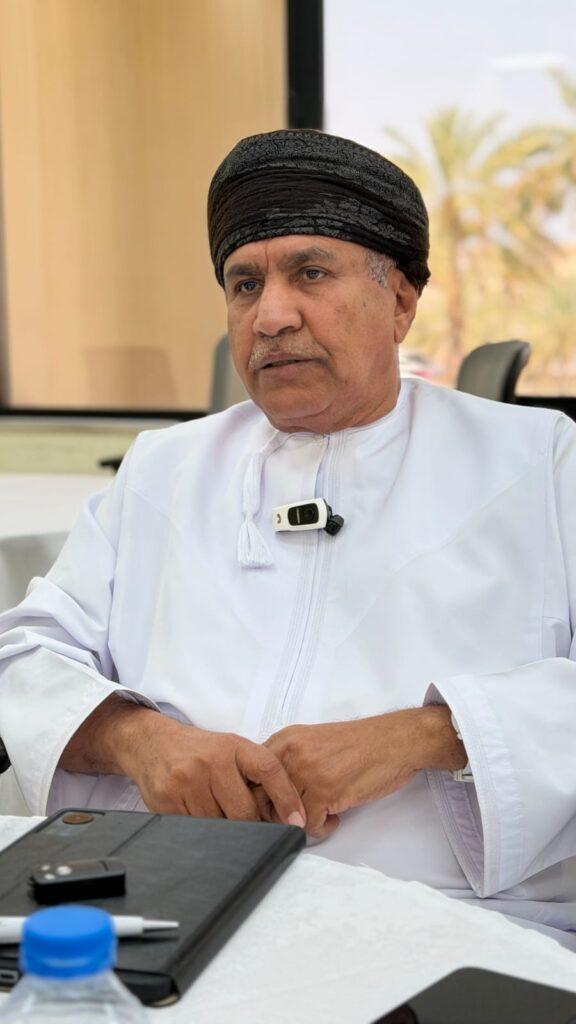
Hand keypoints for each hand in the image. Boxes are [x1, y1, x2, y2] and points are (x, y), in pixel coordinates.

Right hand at [115, 710, 306, 825]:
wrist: (152, 743)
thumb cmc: (199, 751)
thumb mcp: (230, 749)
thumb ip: (256, 774)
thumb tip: (289, 816)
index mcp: (232, 746)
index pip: (268, 770)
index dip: (286, 798)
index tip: (297, 822)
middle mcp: (210, 762)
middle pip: (244, 812)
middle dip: (251, 824)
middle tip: (249, 825)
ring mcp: (186, 781)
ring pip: (220, 826)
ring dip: (224, 829)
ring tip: (217, 814)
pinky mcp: (166, 801)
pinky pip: (195, 831)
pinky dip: (202, 831)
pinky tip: (198, 815)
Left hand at [261, 707, 460, 838]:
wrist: (394, 741)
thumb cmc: (358, 745)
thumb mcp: (313, 742)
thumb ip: (288, 762)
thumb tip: (266, 795)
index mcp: (284, 740)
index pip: (250, 776)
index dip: (258, 798)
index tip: (272, 809)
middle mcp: (290, 753)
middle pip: (260, 798)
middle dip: (275, 816)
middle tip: (297, 817)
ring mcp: (307, 771)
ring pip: (283, 816)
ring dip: (300, 824)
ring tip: (320, 815)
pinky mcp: (326, 790)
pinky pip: (308, 826)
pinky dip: (321, 829)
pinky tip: (335, 817)